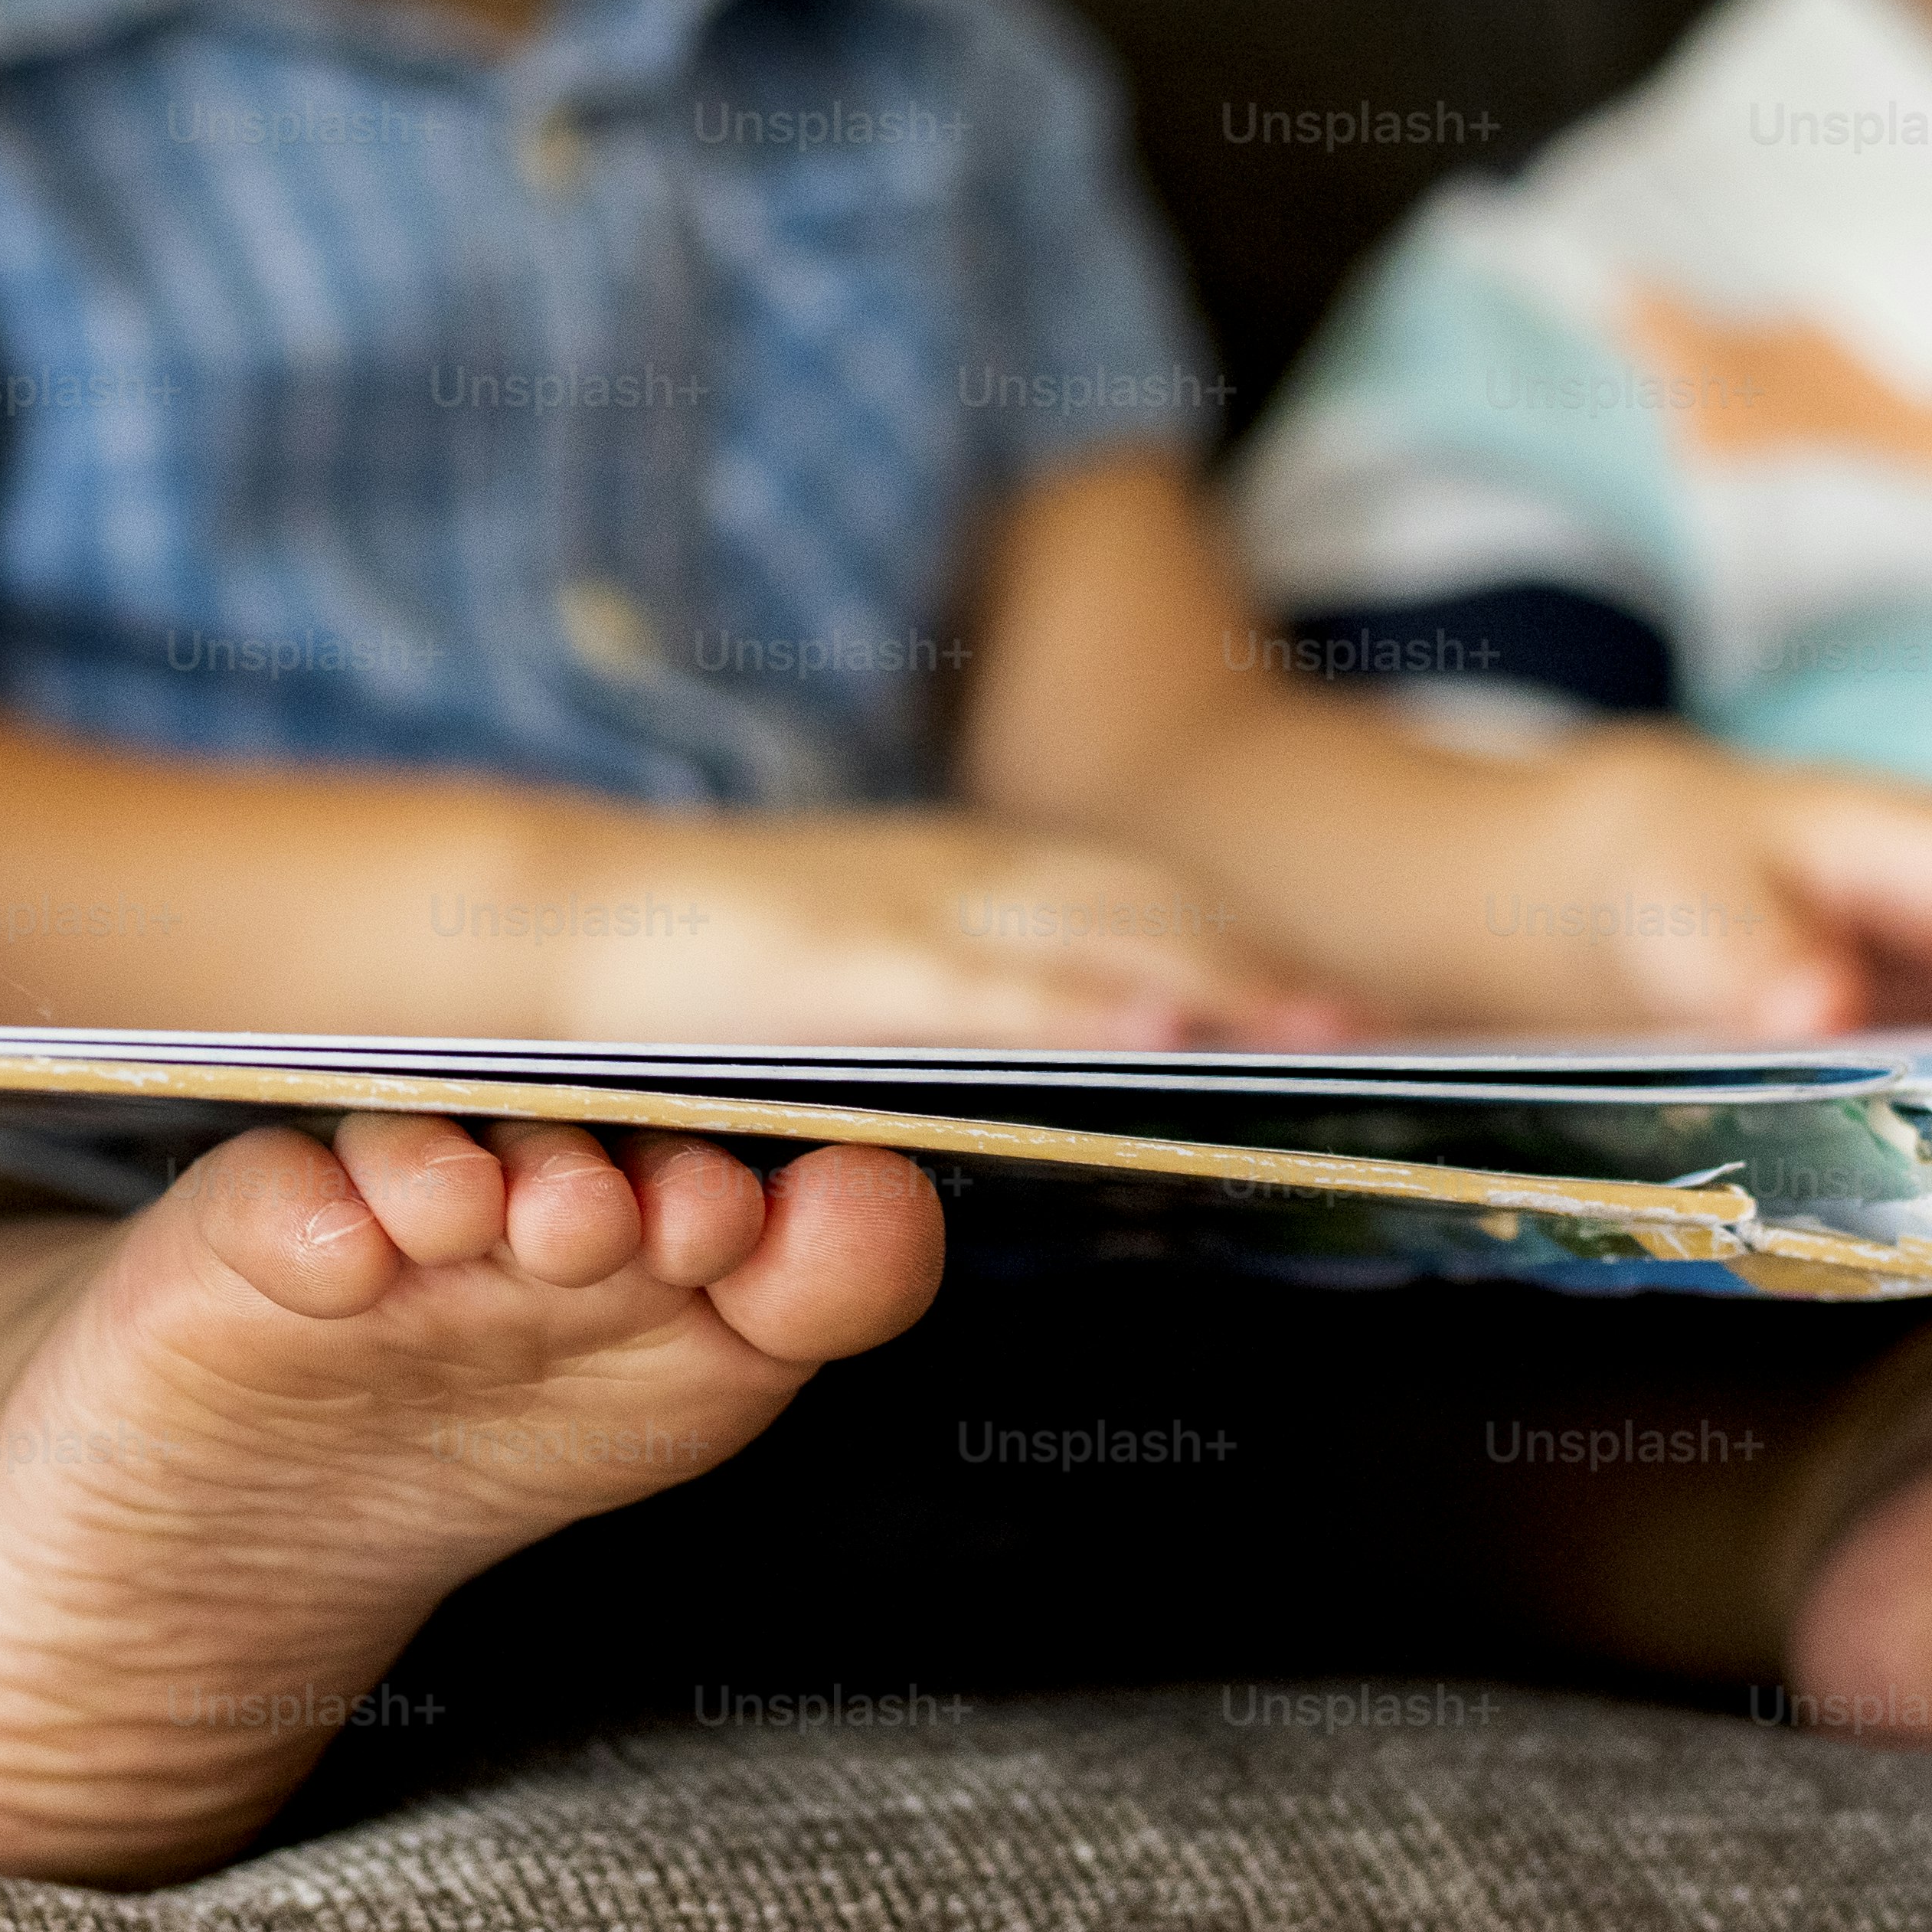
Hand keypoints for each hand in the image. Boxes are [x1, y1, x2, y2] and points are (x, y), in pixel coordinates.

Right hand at [521, 808, 1366, 1048]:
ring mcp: (899, 904)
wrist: (535, 918)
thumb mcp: (849, 972)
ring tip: (1329, 1028)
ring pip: (1096, 932)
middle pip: (1152, 908)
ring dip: (1222, 974)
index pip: (1142, 902)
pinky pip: (983, 982)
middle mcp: (953, 869)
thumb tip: (1076, 1063)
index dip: (1253, 945)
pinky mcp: (838, 955)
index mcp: (962, 872)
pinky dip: (1079, 1002)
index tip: (1358, 1004)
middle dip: (1276, 963)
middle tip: (1396, 1027)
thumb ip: (954, 1001)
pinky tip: (1161, 1030)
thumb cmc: (690, 971)